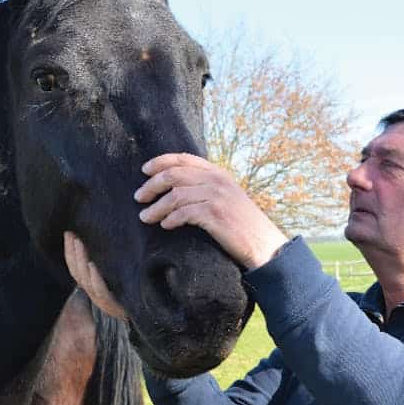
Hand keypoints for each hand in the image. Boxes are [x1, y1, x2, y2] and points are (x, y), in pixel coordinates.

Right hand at [63, 231, 127, 320]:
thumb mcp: (116, 277)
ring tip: (80, 243)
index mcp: (91, 285)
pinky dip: (95, 277)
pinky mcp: (111, 305)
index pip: (74, 267)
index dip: (69, 250)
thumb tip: (106, 238)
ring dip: (81, 259)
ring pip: (85, 279)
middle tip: (72, 234)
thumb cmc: (129, 293)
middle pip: (76, 271)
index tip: (68, 232)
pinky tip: (93, 265)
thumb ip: (108, 262)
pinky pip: (100, 291)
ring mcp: (100, 299)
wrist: (144, 315)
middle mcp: (92, 292)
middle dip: (72, 251)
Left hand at [135, 153, 287, 269]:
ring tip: (145, 217)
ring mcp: (217, 196)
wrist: (264, 245)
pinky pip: (183, 212)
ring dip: (156, 206)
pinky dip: (170, 218)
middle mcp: (217, 180)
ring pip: (175, 195)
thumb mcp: (227, 198)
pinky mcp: (215, 215)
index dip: (161, 161)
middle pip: (174, 174)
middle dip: (151, 185)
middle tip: (139, 197)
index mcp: (218, 173)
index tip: (145, 170)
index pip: (184, 158)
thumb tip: (174, 188)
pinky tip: (165, 225)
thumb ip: (206, 188)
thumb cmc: (242, 225)